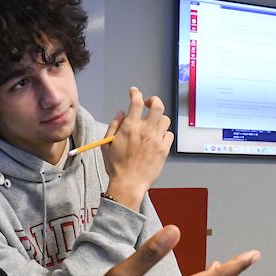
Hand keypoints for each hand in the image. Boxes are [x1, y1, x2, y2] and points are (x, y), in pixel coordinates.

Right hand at [102, 87, 173, 210]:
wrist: (129, 184)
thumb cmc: (116, 166)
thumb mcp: (106, 144)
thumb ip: (114, 126)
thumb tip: (121, 113)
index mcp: (130, 128)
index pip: (136, 102)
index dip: (135, 93)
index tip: (134, 92)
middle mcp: (145, 131)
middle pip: (157, 105)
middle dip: (153, 100)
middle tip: (148, 103)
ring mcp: (157, 140)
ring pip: (165, 119)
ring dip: (158, 118)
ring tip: (152, 124)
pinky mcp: (164, 150)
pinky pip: (169, 134)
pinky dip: (164, 133)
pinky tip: (157, 137)